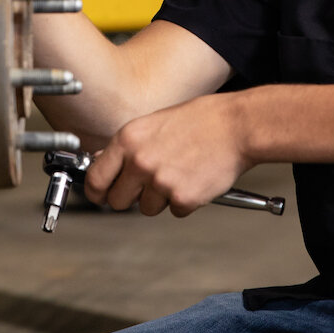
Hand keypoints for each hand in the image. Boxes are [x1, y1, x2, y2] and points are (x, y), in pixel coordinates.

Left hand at [84, 93, 251, 216]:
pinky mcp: (183, 198)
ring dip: (160, 199)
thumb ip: (128, 147)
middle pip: (117, 201)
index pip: (96, 178)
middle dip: (130, 198)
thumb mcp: (153, 124)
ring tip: (180, 174)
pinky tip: (195, 179)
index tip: (100, 196)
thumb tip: (105, 165)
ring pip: (147, 208)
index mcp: (128, 140)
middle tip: (148, 187)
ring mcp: (160, 182)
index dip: (97, 192)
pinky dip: (184, 201)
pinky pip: (174, 211)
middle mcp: (140, 162)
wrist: (237, 126)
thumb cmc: (200, 121)